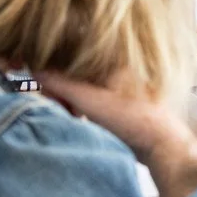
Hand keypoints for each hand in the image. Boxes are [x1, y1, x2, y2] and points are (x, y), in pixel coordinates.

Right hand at [33, 71, 196, 188]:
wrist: (162, 145)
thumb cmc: (133, 118)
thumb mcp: (91, 101)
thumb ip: (60, 84)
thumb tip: (35, 70)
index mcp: (111, 56)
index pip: (71, 51)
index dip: (52, 64)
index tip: (39, 80)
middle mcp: (113, 65)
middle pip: (73, 69)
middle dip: (59, 86)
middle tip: (54, 102)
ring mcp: (115, 83)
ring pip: (79, 84)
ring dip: (68, 98)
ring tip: (70, 114)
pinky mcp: (116, 100)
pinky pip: (88, 96)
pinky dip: (79, 105)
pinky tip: (78, 118)